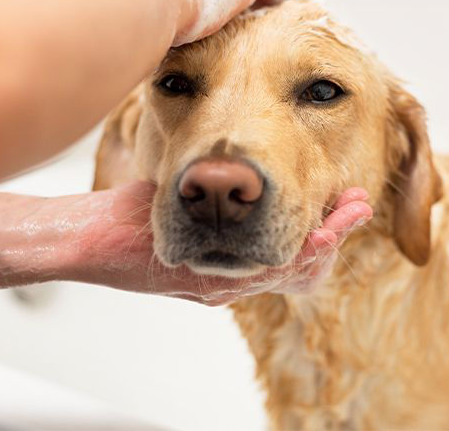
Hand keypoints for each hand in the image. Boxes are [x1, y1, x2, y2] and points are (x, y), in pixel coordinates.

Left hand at [74, 182, 371, 305]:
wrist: (87, 237)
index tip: (346, 199)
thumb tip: (239, 163)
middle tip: (361, 205)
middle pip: (301, 262)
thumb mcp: (182, 198)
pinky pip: (265, 274)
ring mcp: (224, 284)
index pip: (293, 249)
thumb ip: (215, 190)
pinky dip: (299, 254)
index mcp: (231, 261)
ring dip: (328, 241)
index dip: (324, 227)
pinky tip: (320, 234)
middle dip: (335, 232)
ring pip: (292, 269)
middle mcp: (233, 278)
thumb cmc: (131, 213)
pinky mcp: (209, 285)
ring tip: (354, 213)